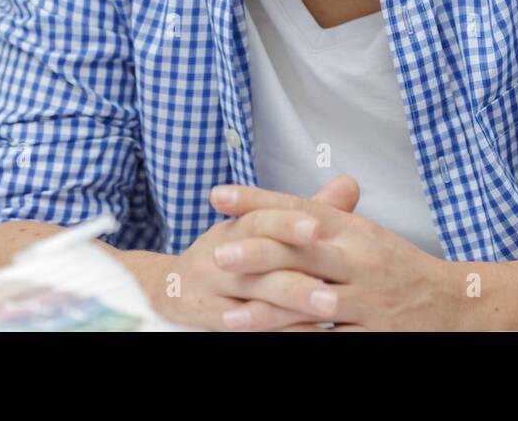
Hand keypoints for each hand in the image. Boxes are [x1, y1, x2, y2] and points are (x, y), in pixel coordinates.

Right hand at [139, 176, 359, 330]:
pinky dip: (280, 331)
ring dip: (292, 306)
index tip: (316, 227)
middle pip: (259, 264)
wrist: (168, 289)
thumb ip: (306, 210)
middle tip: (332, 286)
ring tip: (328, 309)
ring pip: (255, 300)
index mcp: (236, 229)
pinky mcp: (211, 322)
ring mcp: (214, 293)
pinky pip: (247, 327)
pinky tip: (311, 333)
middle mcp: (220, 259)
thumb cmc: (230, 253)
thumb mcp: (259, 227)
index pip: (259, 220)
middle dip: (297, 274)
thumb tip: (349, 184)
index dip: (286, 222)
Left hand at [210, 174, 464, 330]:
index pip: (299, 208)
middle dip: (258, 251)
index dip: (258, 200)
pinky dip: (298, 340)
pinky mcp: (372, 335)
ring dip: (269, 310)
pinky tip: (271, 344)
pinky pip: (329, 339)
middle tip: (217, 252)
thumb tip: (280, 207)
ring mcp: (367, 300)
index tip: (219, 195)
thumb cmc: (399, 267)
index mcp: (354, 229)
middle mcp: (359, 259)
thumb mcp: (365, 235)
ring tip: (231, 314)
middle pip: (302, 251)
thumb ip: (325, 221)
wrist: (455, 303)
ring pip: (312, 301)